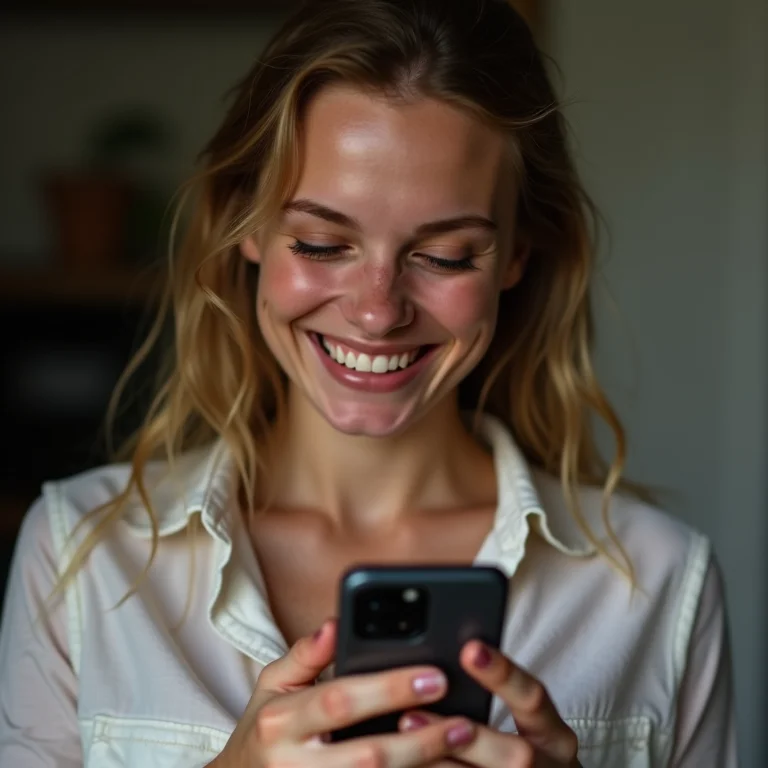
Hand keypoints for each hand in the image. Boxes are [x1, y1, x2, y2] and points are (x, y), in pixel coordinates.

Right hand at [211, 619, 477, 767]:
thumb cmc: (264, 728)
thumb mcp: (273, 684)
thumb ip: (306, 654)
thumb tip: (336, 622)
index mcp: (282, 720)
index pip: (341, 699)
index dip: (389, 688)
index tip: (434, 675)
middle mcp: (295, 763)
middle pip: (368, 756)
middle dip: (420, 739)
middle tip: (464, 722)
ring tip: (461, 748)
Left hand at [398, 640, 580, 766]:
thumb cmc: (523, 753)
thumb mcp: (528, 727)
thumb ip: (495, 699)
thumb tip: (440, 669)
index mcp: (554, 736)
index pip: (533, 697)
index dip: (503, 674)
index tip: (470, 649)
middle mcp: (551, 766)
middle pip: (518, 755)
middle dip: (468, 739)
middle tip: (412, 717)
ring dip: (441, 764)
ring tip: (400, 745)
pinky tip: (408, 765)